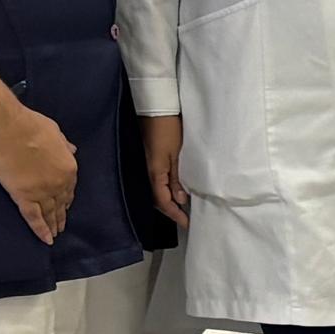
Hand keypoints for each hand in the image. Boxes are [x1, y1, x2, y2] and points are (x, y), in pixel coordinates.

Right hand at [0, 114, 77, 244]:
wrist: (8, 131)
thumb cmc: (30, 126)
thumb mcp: (55, 132)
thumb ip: (64, 144)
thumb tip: (72, 149)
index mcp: (68, 167)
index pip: (70, 187)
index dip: (67, 196)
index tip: (66, 203)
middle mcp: (59, 183)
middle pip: (61, 202)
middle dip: (61, 214)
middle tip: (61, 224)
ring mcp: (42, 192)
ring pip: (49, 213)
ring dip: (53, 224)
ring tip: (55, 234)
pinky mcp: (23, 197)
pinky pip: (34, 218)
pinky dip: (40, 230)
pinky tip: (46, 240)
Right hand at [142, 113, 190, 227]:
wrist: (156, 109)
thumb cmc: (168, 129)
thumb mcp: (177, 154)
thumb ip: (178, 178)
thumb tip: (181, 200)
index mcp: (154, 173)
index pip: (163, 202)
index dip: (175, 214)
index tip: (187, 224)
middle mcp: (148, 173)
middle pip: (157, 199)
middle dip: (171, 211)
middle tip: (186, 219)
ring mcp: (147, 166)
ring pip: (156, 191)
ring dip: (168, 201)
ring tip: (182, 208)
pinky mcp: (149, 160)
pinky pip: (156, 181)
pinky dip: (165, 190)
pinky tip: (174, 191)